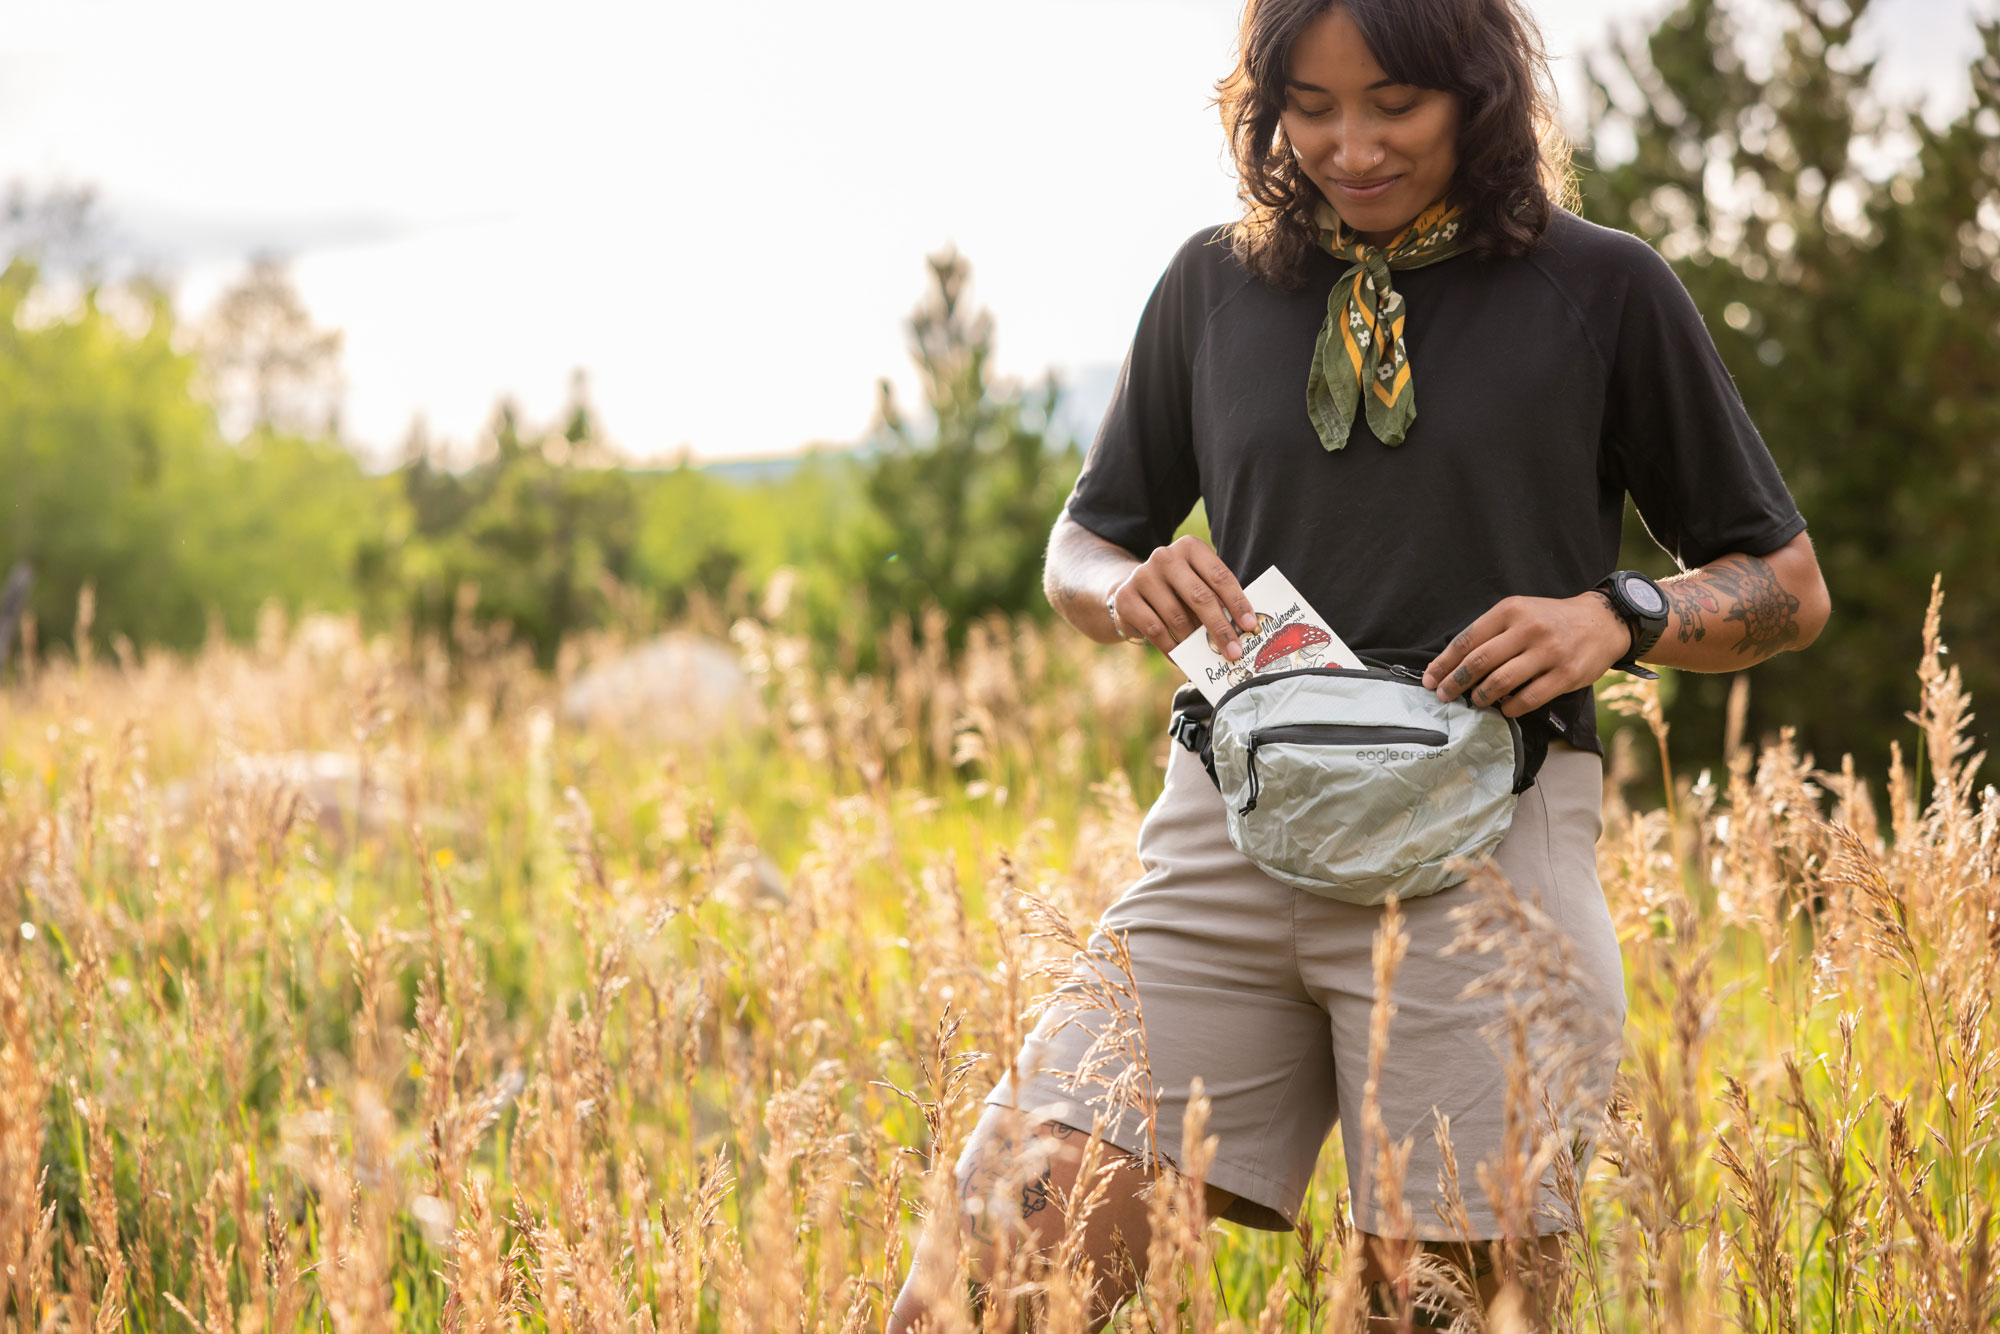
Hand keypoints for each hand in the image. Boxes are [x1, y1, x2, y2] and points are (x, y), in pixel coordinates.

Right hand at [1110, 535, 1259, 659]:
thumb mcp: (1197, 584)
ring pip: (1177, 616)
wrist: (1131, 590)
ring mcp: (1142, 576)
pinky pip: (1155, 630)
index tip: (1250, 626)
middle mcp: (1165, 557)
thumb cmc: (1177, 590)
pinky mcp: (1126, 598)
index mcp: (1190, 547)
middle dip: (1220, 627)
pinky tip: (1182, 657)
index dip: (1237, 602)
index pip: (1219, 576)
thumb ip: (1216, 599)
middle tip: (1234, 651)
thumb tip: (1241, 630)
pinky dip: (1172, 648)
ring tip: (1207, 654)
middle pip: (1199, 596)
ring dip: (1195, 640)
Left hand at [1422, 593, 1631, 716]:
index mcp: (1510, 611)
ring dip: (1481, 697)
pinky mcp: (1566, 674)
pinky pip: (1528, 698)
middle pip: (1479, 661)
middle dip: (1455, 682)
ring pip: (1501, 682)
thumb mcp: (1520, 613)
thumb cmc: (1551, 620)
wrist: (1602, 621)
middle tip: (1444, 696)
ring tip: (1475, 701)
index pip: (1467, 640)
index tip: (1430, 679)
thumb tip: (1453, 664)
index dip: (1444, 663)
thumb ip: (1491, 632)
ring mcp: (1548, 652)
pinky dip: (1510, 708)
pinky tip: (1504, 708)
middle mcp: (1528, 629)